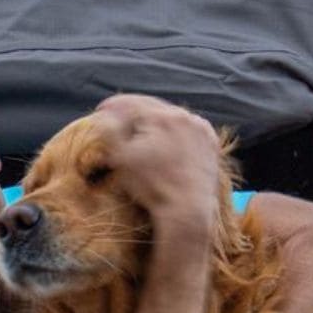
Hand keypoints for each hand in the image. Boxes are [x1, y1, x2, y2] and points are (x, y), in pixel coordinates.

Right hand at [92, 94, 221, 230]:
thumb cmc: (152, 186)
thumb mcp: (122, 159)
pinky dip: (177, 132)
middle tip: (119, 122)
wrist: (188, 210)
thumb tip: (106, 113)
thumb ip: (111, 130)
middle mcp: (183, 115)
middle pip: (151, 107)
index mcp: (159, 116)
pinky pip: (189, 129)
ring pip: (171, 117)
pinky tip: (167, 143)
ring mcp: (199, 127)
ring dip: (156, 122)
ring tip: (143, 134)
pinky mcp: (211, 141)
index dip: (112, 106)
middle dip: (134, 113)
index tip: (101, 112)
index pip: (129, 102)